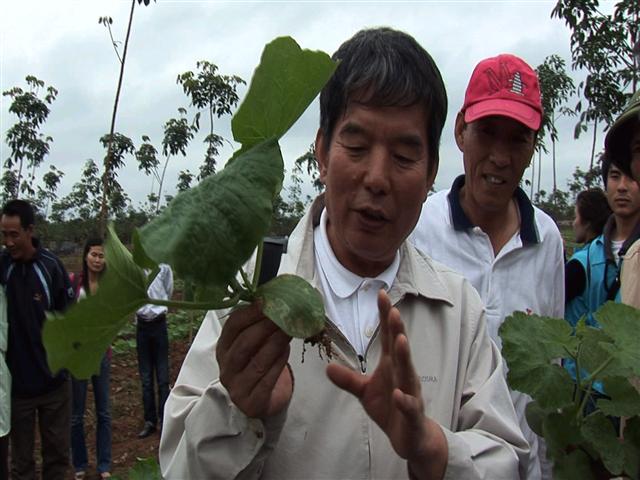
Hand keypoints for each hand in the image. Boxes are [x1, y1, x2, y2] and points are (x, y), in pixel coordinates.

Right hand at [216, 301, 292, 418]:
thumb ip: (260, 325)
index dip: (250, 312)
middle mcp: (226, 367)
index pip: (232, 326)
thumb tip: (279, 298)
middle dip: (265, 326)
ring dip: (275, 343)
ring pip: (256, 362)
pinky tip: (287, 351)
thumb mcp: (254, 345)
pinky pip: (267, 379)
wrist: (260, 401)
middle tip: (284, 315)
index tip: (267, 301)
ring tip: (290, 331)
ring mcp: (236, 387)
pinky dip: (279, 362)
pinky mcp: (251, 402)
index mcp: (223, 348)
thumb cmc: (258, 366)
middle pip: (243, 343)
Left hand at [326, 290, 446, 478]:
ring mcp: (410, 394)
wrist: (411, 438)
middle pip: (400, 349)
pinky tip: (398, 394)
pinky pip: (409, 406)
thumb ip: (349, 379)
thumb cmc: (390, 409)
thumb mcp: (365, 392)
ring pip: (409, 373)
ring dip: (406, 357)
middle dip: (397, 329)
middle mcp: (404, 375)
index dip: (385, 316)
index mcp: (392, 366)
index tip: (382, 294)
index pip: (388, 337)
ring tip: (401, 340)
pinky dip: (404, 400)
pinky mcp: (413, 415)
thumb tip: (327, 366)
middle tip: (393, 310)